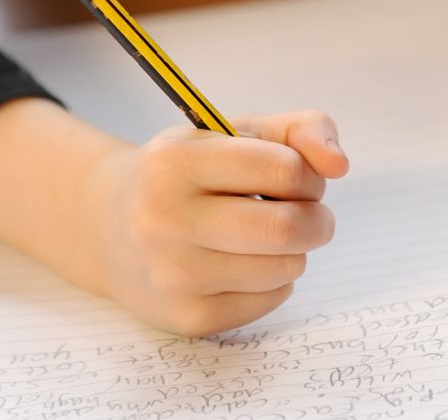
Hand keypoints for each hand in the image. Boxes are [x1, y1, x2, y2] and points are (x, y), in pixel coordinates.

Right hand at [85, 110, 348, 335]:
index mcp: (175, 161)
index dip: (307, 175)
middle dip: (316, 220)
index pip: (284, 169)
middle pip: (286, 228)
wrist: (108, 228)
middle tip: (307, 215)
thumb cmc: (186, 175)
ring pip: (285, 269)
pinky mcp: (187, 316)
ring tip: (266, 238)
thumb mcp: (231, 133)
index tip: (297, 179)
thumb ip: (298, 130)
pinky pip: (268, 301)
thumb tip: (339, 165)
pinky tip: (241, 265)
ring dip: (293, 252)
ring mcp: (172, 273)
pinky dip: (272, 282)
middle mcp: (164, 218)